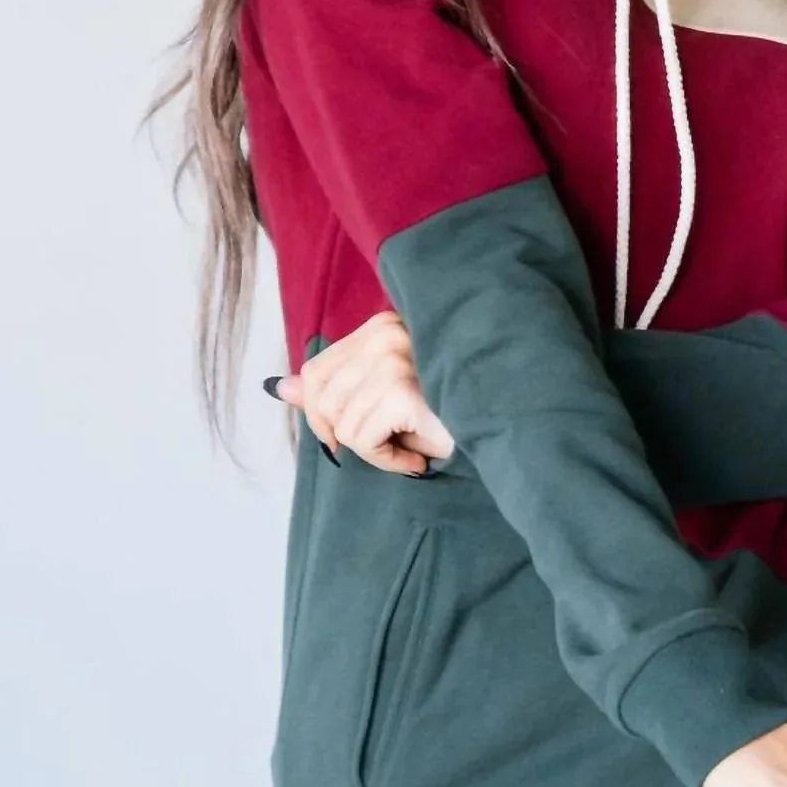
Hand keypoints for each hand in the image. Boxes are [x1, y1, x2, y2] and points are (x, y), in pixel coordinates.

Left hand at [268, 311, 453, 475]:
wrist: (504, 424)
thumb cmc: (450, 412)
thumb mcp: (385, 397)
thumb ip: (335, 388)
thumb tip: (281, 389)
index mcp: (381, 326)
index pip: (316, 371)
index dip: (322, 413)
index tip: (351, 435)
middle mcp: (386, 333)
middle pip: (321, 400)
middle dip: (349, 435)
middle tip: (391, 442)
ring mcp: (394, 359)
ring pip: (340, 425)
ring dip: (375, 451)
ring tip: (412, 448)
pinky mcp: (401, 390)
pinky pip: (362, 442)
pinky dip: (389, 460)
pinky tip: (418, 457)